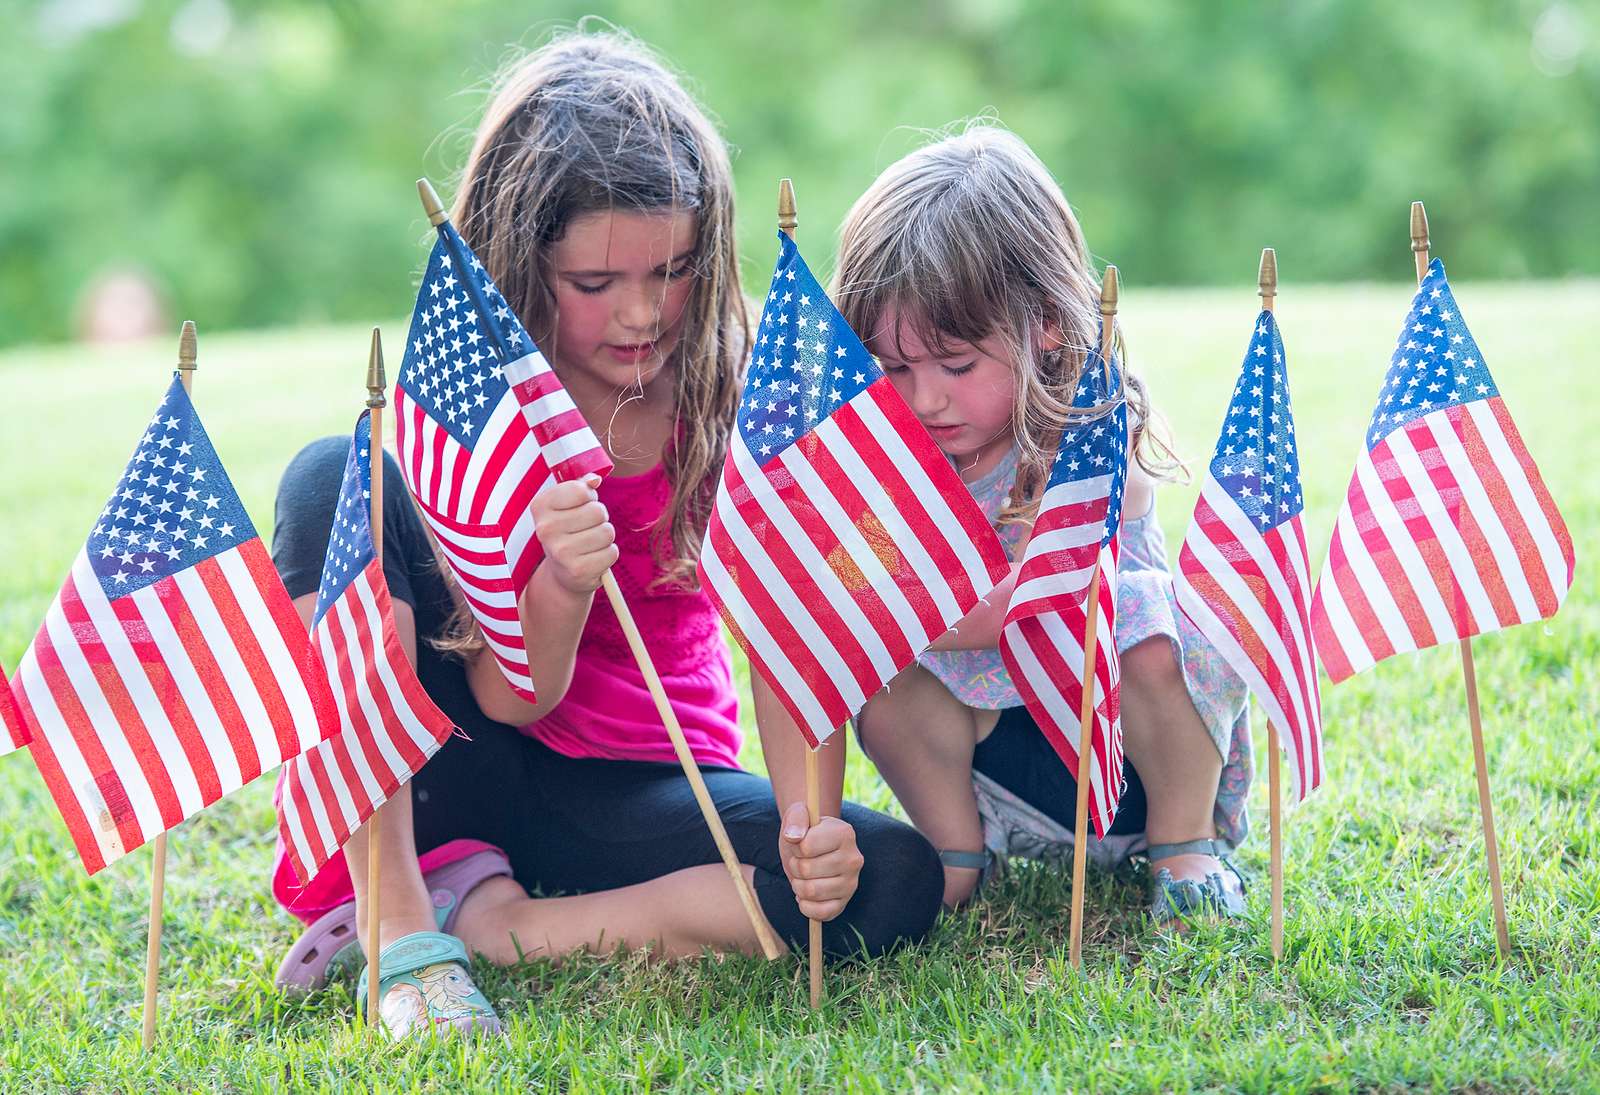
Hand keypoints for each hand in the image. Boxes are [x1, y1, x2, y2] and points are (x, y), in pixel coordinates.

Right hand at [530, 474, 617, 595]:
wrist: (561, 572)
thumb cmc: (568, 530)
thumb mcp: (567, 505)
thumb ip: (581, 487)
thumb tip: (595, 479)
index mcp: (540, 506)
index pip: (581, 490)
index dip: (589, 497)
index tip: (580, 506)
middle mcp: (546, 529)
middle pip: (598, 511)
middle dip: (599, 518)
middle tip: (586, 528)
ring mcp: (561, 552)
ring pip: (607, 532)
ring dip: (604, 537)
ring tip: (590, 543)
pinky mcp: (578, 570)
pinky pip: (612, 552)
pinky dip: (608, 554)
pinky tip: (592, 557)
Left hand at [778, 802, 863, 921]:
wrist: (812, 847)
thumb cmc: (805, 831)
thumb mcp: (799, 815)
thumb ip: (796, 819)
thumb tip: (793, 837)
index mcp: (845, 833)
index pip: (806, 846)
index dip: (795, 845)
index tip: (801, 842)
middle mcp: (854, 859)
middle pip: (806, 870)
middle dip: (794, 866)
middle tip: (800, 861)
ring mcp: (851, 883)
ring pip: (810, 892)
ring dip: (797, 885)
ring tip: (803, 876)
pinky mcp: (844, 903)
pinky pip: (819, 913)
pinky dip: (805, 906)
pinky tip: (807, 895)